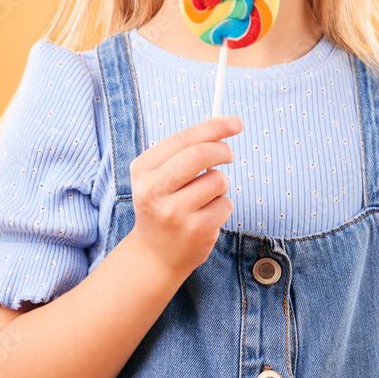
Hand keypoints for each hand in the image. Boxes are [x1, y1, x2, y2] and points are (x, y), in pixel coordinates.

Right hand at [126, 115, 241, 279]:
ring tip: (206, 196)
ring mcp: (174, 213)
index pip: (182, 139)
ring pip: (217, 179)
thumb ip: (187, 148)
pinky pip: (225, 204)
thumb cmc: (164, 204)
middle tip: (228, 155)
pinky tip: (207, 216)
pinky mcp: (195, 231)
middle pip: (200, 155)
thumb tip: (227, 123)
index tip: (235, 122)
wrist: (154, 254)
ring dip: (221, 183)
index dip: (213, 127)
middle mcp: (153, 191)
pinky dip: (223, 205)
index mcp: (142, 170)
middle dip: (222, 150)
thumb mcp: (161, 174)